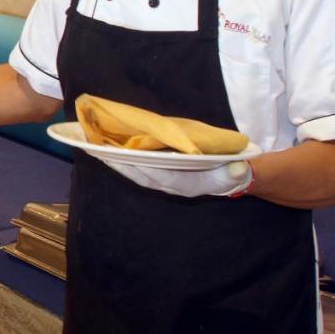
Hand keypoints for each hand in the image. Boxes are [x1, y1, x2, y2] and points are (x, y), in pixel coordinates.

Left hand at [104, 159, 252, 197]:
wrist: (230, 177)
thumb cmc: (230, 172)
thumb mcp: (236, 173)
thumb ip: (236, 173)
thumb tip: (237, 169)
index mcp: (187, 185)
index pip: (161, 177)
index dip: (143, 169)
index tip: (125, 159)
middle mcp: (171, 185)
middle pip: (142, 176)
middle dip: (121, 165)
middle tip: (99, 151)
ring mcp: (164, 179)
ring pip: (136, 172)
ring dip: (117, 162)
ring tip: (97, 148)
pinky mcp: (160, 173)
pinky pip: (138, 167)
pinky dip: (124, 159)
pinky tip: (109, 149)